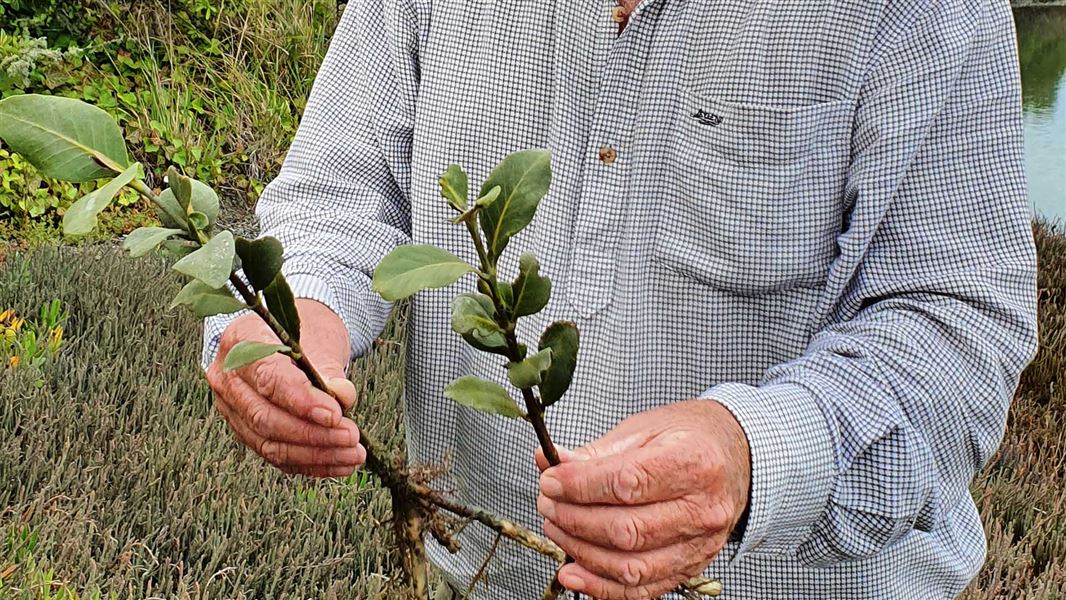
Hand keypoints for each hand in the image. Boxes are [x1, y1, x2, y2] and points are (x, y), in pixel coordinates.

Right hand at [207, 299, 365, 476]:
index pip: (268, 378)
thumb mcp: (321, 340)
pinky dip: (309, 463)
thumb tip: (343, 396)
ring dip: (315, 453)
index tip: (335, 414)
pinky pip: (274, 454)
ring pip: (269, 443)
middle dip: (312, 433)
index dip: (301, 401)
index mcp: (241, 341)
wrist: (289, 341)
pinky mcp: (244, 431)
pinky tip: (339, 463)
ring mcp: (231, 408)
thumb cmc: (306, 334)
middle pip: (265, 417)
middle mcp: (227, 377)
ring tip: (352, 454)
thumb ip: (329, 370)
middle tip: (350, 436)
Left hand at [535, 400, 749, 599]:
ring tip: (557, 528)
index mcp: (694, 462)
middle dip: (574, 518)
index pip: (628, 482)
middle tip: (548, 503)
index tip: (551, 480)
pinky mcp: (690, 567)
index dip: (580, 486)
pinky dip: (602, 586)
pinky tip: (574, 572)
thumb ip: (596, 452)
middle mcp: (703, 508)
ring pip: (631, 565)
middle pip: (626, 528)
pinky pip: (642, 589)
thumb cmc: (690, 438)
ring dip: (582, 551)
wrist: (733, 457)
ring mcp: (700, 544)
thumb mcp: (645, 429)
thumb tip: (551, 462)